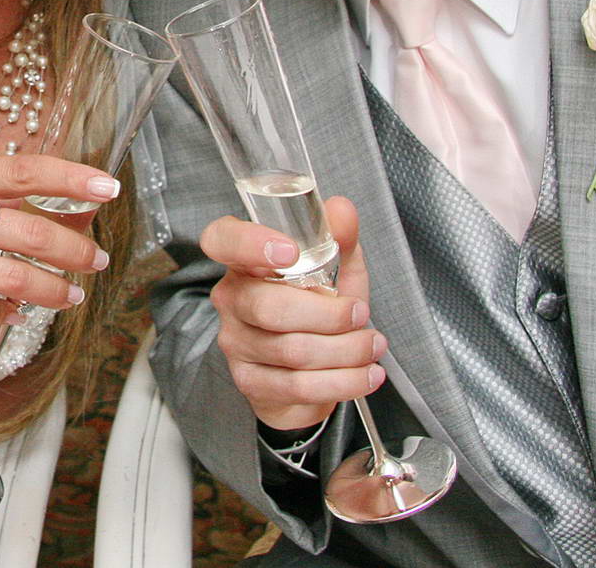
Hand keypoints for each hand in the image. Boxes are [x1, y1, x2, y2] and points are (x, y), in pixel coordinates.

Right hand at [0, 153, 117, 336]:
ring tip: (71, 296)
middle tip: (98, 260)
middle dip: (77, 251)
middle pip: (31, 232)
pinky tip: (15, 313)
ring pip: (17, 280)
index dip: (71, 179)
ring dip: (55, 292)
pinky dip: (9, 315)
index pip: (24, 171)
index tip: (108, 187)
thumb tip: (72, 210)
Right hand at [201, 196, 384, 430]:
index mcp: (245, 261)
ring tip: (372, 345)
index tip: (289, 253)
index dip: (250, 244)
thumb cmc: (318, 312)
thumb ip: (339, 238)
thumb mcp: (335, 270)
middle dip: (329, 315)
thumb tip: (342, 210)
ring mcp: (236, 342)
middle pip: (270, 307)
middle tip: (361, 314)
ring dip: (346, 350)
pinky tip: (366, 373)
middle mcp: (232, 298)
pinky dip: (343, 381)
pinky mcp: (250, 381)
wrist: (310, 373)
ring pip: (291, 350)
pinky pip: (298, 385)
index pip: (223, 241)